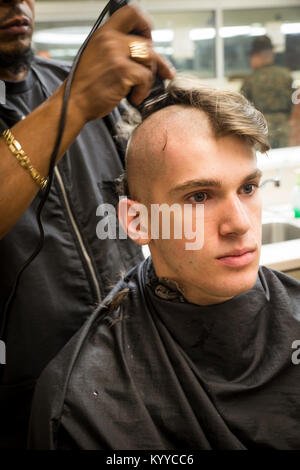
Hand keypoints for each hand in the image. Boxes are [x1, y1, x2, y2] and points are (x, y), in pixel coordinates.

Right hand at [69, 5, 175, 123]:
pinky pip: (146, 77)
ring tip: (137, 90)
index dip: (145, 24)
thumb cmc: (86, 85)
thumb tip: (142, 51)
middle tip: (160, 73)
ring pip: (149, 60)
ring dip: (148, 78)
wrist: (74, 103)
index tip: (149, 39)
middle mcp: (109, 39)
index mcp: (103, 33)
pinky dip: (143, 91)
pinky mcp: (122, 71)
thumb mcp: (96, 56)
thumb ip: (114, 48)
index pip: (131, 12)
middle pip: (146, 43)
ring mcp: (115, 54)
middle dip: (157, 62)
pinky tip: (133, 97)